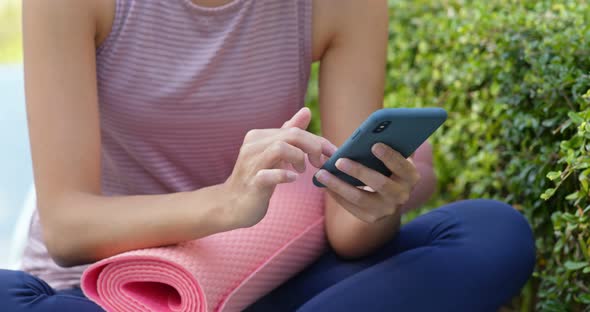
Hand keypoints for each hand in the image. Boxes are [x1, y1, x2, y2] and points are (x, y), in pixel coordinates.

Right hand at [224, 107, 336, 228]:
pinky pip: (269, 174)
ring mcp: (251, 164)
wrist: (232, 205)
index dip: (318, 141)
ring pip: (280, 148)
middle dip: (313, 147)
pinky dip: (285, 175)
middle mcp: (253, 145)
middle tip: (319, 163)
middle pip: (291, 135)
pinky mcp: (252, 183)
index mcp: (259, 136)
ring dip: (299, 158)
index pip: (295, 130)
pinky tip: (293, 179)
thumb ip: (289, 132)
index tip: (331, 154)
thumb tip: (306, 110)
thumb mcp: (275, 153)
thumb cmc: (258, 178)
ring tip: (303, 171)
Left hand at [314, 143, 419, 222]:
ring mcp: (387, 209)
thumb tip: (371, 131)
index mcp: (411, 176)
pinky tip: (323, 183)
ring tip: (321, 173)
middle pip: (380, 184)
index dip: (390, 156)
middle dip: (359, 171)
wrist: (387, 194)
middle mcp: (402, 195)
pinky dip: (336, 194)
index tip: (374, 145)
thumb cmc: (386, 164)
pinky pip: (351, 206)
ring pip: (360, 198)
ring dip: (339, 185)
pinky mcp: (371, 218)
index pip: (403, 166)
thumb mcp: (391, 155)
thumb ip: (387, 143)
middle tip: (339, 161)